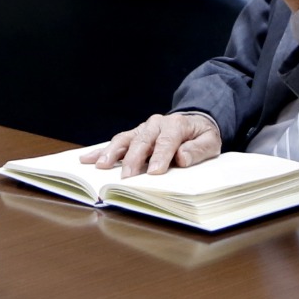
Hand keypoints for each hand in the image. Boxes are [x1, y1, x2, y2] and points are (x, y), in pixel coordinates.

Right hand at [79, 113, 220, 176]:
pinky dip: (102, 150)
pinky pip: (117, 141)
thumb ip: (198, 150)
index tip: (154, 172)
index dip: (160, 157)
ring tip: (101, 166)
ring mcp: (142, 129)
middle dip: (133, 159)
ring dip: (112, 153)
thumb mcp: (210, 141)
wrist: (193, 121)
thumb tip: (182, 158)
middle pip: (142, 141)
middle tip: (127, 177)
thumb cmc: (201, 135)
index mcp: (176, 125)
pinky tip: (87, 159)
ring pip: (125, 139)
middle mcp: (156, 124)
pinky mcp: (134, 135)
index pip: (167, 141)